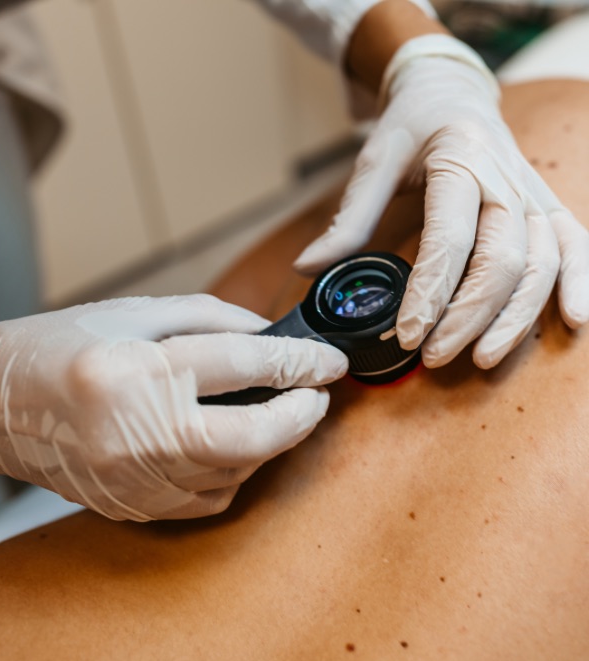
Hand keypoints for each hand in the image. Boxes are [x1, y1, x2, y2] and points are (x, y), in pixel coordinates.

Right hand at [0, 295, 346, 520]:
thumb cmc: (60, 348)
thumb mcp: (134, 313)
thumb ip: (211, 320)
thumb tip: (271, 338)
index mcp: (136, 370)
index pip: (243, 366)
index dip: (300, 362)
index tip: (329, 361)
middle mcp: (136, 432)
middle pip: (251, 436)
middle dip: (301, 416)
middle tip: (318, 395)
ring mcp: (135, 480)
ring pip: (237, 472)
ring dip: (273, 442)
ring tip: (281, 413)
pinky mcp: (134, 506)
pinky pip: (210, 498)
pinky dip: (236, 470)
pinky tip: (237, 445)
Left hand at [295, 35, 588, 368]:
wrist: (453, 93)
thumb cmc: (413, 127)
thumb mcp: (374, 162)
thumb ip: (349, 219)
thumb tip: (307, 268)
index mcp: (460, 159)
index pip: (451, 238)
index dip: (430, 292)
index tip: (407, 335)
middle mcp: (506, 178)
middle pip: (502, 259)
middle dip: (468, 316)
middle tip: (433, 355)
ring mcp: (533, 194)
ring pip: (542, 263)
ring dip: (516, 317)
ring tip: (482, 358)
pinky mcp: (547, 207)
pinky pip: (576, 246)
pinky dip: (581, 283)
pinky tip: (577, 320)